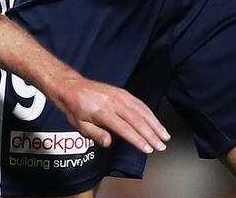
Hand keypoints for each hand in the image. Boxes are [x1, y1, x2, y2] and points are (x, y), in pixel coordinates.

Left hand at [49, 74, 169, 154]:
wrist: (71, 86)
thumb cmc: (75, 107)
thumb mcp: (80, 125)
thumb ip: (96, 134)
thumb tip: (109, 143)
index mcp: (103, 112)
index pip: (125, 129)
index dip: (138, 140)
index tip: (148, 149)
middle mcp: (113, 102)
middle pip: (137, 120)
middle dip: (151, 134)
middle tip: (161, 146)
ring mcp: (119, 95)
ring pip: (142, 110)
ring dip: (155, 124)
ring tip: (164, 136)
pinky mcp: (122, 92)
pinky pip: (139, 103)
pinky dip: (149, 113)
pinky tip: (155, 122)